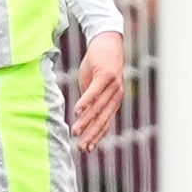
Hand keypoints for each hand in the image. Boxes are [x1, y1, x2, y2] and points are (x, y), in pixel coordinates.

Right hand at [72, 30, 125, 150]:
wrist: (107, 42)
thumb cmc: (99, 64)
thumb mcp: (92, 85)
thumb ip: (90, 99)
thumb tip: (82, 114)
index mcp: (113, 101)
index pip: (105, 123)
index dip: (96, 136)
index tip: (86, 148)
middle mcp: (116, 96)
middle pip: (103, 119)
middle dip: (91, 134)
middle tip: (81, 147)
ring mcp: (113, 86)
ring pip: (98, 108)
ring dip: (86, 120)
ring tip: (75, 130)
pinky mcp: (106, 75)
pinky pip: (95, 91)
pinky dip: (86, 101)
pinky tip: (77, 110)